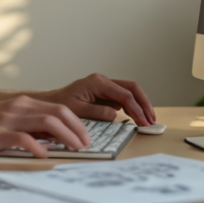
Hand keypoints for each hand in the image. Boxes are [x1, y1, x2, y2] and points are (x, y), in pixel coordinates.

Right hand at [0, 95, 90, 157]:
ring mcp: (6, 119)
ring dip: (66, 137)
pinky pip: (23, 139)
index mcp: (21, 103)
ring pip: (46, 123)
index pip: (58, 108)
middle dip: (77, 129)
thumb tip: (56, 136)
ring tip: (74, 149)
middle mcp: (16, 107)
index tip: (85, 137)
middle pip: (57, 113)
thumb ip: (29, 125)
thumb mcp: (7, 120)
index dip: (76, 123)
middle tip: (86, 144)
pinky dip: (38, 147)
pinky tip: (44, 156)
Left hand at [39, 73, 155, 125]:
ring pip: (130, 91)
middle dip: (144, 103)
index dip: (136, 108)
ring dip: (141, 105)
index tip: (143, 121)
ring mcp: (106, 86)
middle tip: (151, 120)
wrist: (52, 102)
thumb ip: (97, 112)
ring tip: (148, 121)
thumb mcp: (77, 110)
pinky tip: (138, 118)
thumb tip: (116, 114)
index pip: (124, 94)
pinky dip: (133, 107)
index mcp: (97, 82)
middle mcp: (103, 81)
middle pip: (132, 88)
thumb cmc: (61, 105)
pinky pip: (124, 97)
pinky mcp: (106, 93)